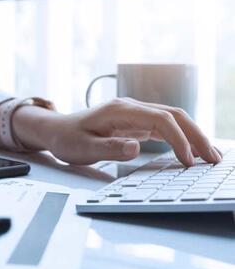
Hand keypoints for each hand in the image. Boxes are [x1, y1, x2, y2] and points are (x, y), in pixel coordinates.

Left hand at [11, 98, 221, 165]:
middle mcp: (130, 108)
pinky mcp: (134, 122)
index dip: (178, 139)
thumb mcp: (82, 148)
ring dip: (192, 135)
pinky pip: (163, 126)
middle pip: (173, 115)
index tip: (188, 161)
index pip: (160, 119)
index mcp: (119, 111)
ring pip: (171, 119)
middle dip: (196, 135)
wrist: (55, 130)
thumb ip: (109, 148)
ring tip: (210, 157)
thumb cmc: (66, 139)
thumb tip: (136, 148)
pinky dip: (179, 137)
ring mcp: (133, 114)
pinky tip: (190, 151)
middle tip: (213, 159)